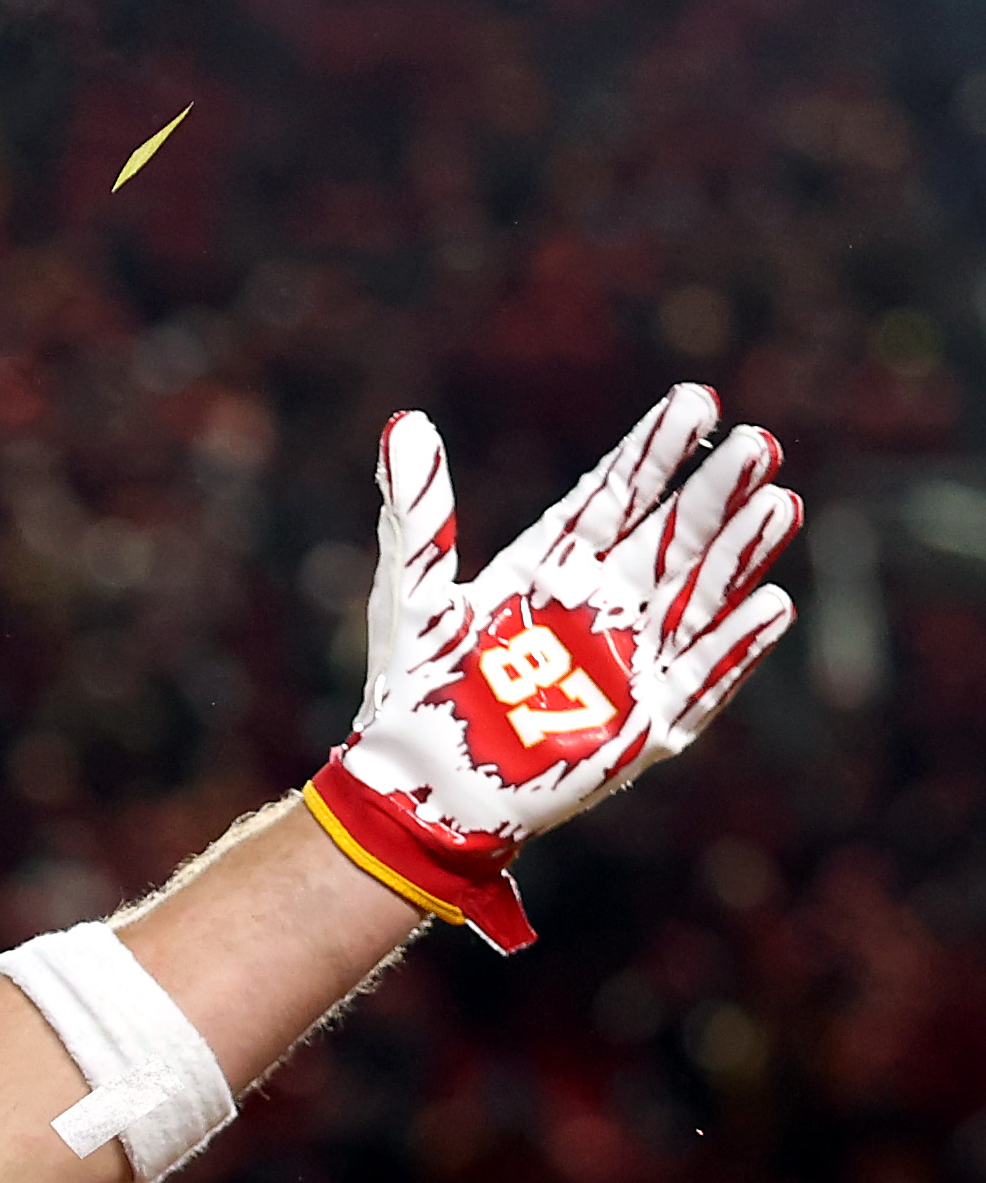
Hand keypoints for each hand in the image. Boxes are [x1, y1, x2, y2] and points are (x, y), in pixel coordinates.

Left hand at [304, 385, 801, 950]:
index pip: (615, 495)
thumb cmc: (414, 684)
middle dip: (713, 491)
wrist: (420, 782)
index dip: (657, 450)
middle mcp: (602, 605)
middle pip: (670, 536)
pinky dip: (734, 647)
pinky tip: (770, 604)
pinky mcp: (645, 723)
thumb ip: (419, 508)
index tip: (699, 401)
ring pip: (699, 596)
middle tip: (759, 443)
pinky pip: (701, 680)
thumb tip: (403, 422)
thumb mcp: (412, 587)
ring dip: (739, 554)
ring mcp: (630, 661)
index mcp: (551, 566)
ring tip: (779, 502)